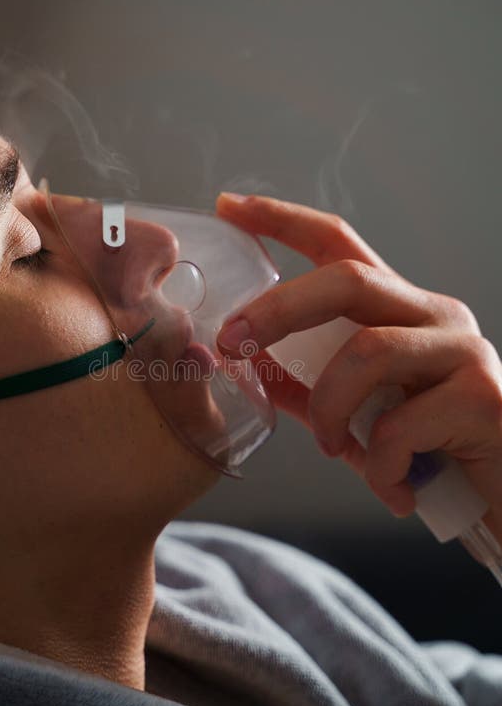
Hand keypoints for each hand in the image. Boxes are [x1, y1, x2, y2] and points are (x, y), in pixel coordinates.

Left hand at [215, 192, 501, 539]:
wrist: (499, 499)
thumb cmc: (428, 452)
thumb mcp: (358, 417)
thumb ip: (310, 390)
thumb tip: (250, 368)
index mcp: (401, 311)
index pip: (340, 244)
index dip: (283, 220)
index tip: (230, 206)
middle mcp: (436, 316)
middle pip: (349, 280)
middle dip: (279, 308)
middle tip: (232, 340)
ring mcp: (464, 352)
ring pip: (369, 352)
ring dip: (329, 410)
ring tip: (332, 449)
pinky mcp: (484, 398)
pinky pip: (399, 426)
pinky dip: (377, 465)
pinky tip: (393, 487)